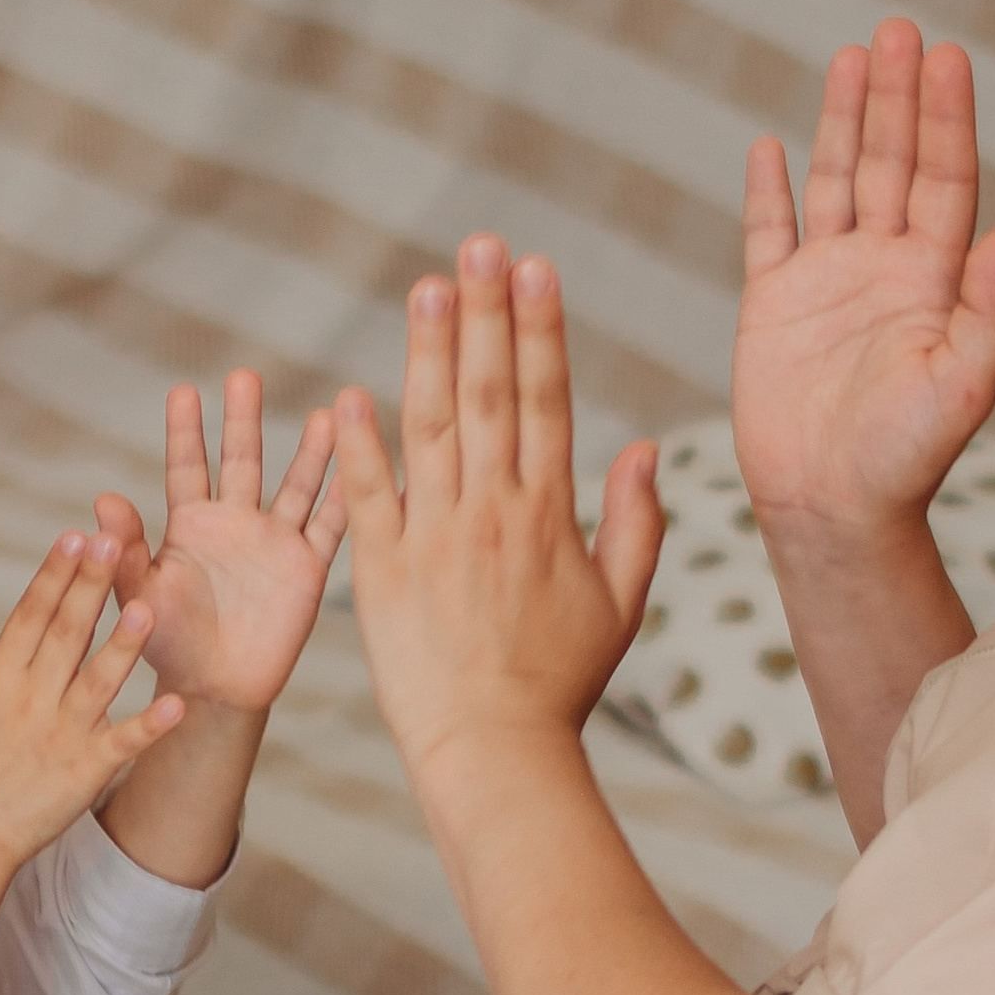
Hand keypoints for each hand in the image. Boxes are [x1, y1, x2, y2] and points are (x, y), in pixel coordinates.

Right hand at [0, 530, 184, 877]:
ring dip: (123, 646)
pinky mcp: (87, 769)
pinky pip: (123, 743)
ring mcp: (62, 734)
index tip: (77, 536)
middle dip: (89, 588)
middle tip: (113, 542)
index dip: (54, 575)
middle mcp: (32, 699)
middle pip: (65, 635)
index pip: (31, 614)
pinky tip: (177, 702)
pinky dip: (150, 725)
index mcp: (1, 676)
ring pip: (97, 682)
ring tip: (148, 608)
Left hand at [96, 375, 342, 714]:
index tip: (183, 391)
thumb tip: (101, 499)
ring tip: (331, 412)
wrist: (215, 689)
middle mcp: (236, 524)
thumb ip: (126, 551)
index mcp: (191, 525)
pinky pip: (331, 529)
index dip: (185, 432)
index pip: (187, 468)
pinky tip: (363, 465)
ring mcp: (275, 543)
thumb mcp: (140, 596)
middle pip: (243, 461)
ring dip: (312, 452)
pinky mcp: (306, 569)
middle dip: (244, 421)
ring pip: (296, 486)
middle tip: (245, 377)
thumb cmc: (169, 643)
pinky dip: (346, 498)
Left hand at [335, 239, 663, 785]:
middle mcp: (493, 512)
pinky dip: (358, 448)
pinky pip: (369, 499)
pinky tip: (349, 394)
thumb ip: (635, 523)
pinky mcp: (382, 571)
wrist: (496, 751)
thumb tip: (644, 448)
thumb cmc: (561, 683)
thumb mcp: (620, 604)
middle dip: (487, 312)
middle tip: (481, 244)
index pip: (545, 400)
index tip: (536, 267)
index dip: (540, 330)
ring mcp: (435, 538)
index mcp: (549, 513)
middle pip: (489, 393)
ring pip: (431, 428)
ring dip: (427, 352)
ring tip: (427, 285)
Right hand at [732, 16, 994, 546]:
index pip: (944, 179)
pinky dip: (770, 189)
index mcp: (935, 279)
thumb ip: (991, 312)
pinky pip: (769, 232)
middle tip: (900, 29)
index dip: (946, 117)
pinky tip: (772, 144)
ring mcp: (827, 280)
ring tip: (852, 57)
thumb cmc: (906, 459)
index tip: (948, 56)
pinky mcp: (773, 304)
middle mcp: (884, 267)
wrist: (833, 509)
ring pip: (835, 180)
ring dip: (842, 119)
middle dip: (897, 96)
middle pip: (892, 161)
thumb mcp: (963, 386)